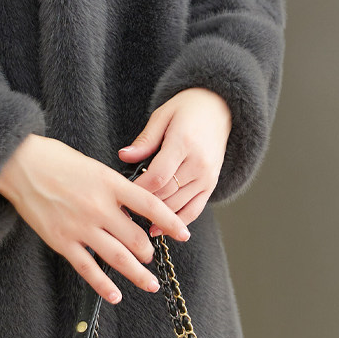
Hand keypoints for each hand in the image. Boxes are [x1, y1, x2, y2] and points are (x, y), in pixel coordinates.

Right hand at [0, 134, 191, 304]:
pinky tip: (116, 294)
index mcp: (109, 183)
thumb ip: (113, 188)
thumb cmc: (55, 159)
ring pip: (118, 257)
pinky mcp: (62, 241)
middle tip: (151, 255)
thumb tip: (131, 208)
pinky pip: (88, 268)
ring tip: (149, 282)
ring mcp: (80, 226)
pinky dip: (104, 284)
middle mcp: (99, 207)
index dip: (171, 221)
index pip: (150, 205)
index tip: (184, 234)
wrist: (20, 164)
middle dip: (149, 251)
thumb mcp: (93, 166)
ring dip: (138, 273)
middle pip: (137, 237)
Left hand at [117, 87, 231, 233]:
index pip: (157, 176)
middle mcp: (198, 163)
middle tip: (121, 209)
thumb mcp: (161, 116)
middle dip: (143, 203)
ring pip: (178, 205)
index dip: (137, 189)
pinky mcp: (212, 185)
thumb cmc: (186, 109)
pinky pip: (194, 210)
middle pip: (166, 193)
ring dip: (157, 215)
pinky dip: (177, 221)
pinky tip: (159, 229)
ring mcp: (207, 177)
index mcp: (183, 143)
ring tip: (134, 221)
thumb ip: (144, 140)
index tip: (120, 193)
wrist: (218, 109)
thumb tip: (123, 156)